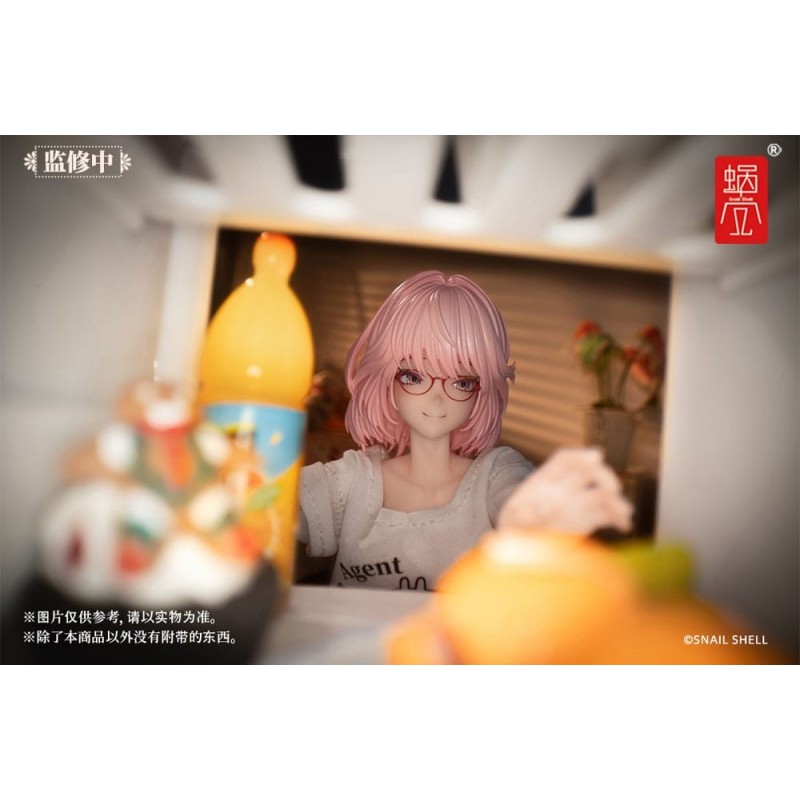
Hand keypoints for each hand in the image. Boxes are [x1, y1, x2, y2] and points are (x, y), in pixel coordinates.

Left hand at [497, 448, 632, 533]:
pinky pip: (606, 515)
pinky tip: (625, 526)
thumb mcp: (513, 519)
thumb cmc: (514, 526)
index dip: (581, 456)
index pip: (565, 461)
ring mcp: (577, 502)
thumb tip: (540, 508)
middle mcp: (565, 487)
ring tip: (625, 512)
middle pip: (588, 472)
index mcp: (544, 480)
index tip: (597, 456)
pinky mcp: (587, 518)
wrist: (520, 542)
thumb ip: (524, 514)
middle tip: (613, 489)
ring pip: (601, 494)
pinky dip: (617, 518)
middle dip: (603, 476)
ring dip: (615, 500)